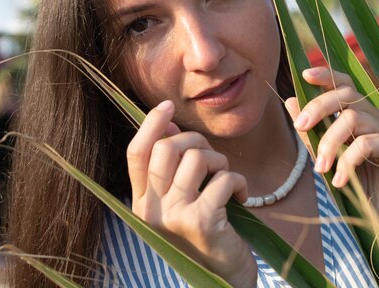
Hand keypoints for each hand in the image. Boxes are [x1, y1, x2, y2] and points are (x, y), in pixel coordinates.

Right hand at [127, 100, 256, 286]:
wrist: (222, 279)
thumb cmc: (204, 235)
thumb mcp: (179, 202)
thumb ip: (171, 169)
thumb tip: (168, 125)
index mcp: (142, 202)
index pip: (136, 152)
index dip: (151, 124)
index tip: (168, 107)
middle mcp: (151, 209)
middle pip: (168, 148)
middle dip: (197, 141)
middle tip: (214, 160)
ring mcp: (174, 217)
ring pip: (198, 158)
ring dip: (221, 162)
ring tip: (227, 182)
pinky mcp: (201, 222)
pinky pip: (224, 179)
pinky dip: (240, 182)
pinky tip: (242, 198)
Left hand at [284, 67, 378, 237]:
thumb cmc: (356, 187)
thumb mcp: (327, 157)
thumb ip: (311, 131)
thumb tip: (290, 101)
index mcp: (360, 115)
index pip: (345, 85)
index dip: (326, 75)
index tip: (304, 75)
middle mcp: (377, 117)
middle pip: (347, 95)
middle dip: (318, 107)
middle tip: (300, 127)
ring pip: (353, 118)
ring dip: (329, 142)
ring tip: (320, 169)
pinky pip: (366, 143)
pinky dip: (347, 161)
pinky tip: (340, 181)